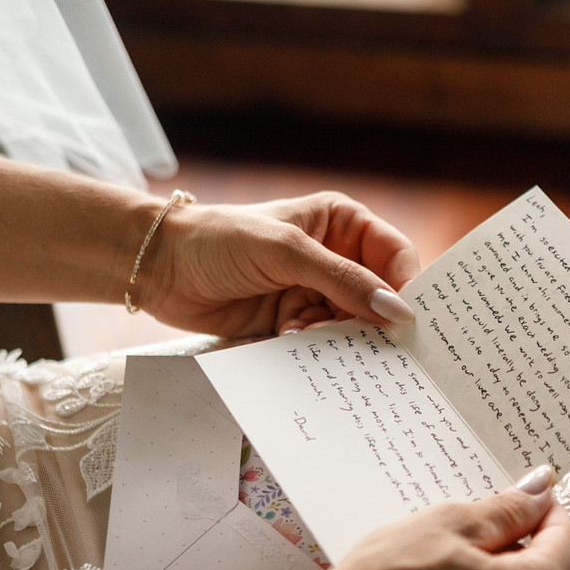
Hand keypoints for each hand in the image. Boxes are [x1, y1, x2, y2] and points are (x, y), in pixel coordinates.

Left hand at [138, 191, 420, 336]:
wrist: (159, 267)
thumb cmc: (221, 239)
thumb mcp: (287, 251)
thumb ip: (344, 281)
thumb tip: (397, 313)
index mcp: (342, 223)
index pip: (395, 256)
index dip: (406, 286)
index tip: (409, 322)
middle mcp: (335, 257)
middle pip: (378, 296)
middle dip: (374, 319)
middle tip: (373, 345)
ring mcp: (314, 291)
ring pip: (352, 324)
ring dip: (339, 335)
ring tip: (308, 330)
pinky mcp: (293, 320)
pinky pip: (323, 341)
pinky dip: (316, 346)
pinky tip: (292, 337)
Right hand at [230, 466, 569, 569]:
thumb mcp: (452, 524)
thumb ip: (506, 508)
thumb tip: (540, 489)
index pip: (564, 536)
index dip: (540, 505)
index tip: (516, 491)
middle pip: (540, 565)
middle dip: (511, 535)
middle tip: (467, 516)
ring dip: (489, 561)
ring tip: (443, 547)